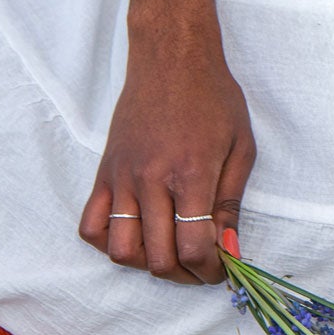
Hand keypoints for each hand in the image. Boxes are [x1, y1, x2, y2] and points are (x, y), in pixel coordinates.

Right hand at [78, 45, 254, 285]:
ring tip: (170, 250)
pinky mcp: (104, 173)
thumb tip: (230, 249)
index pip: (194, 248)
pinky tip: (136, 233)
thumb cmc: (213, 97)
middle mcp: (152, 181)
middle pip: (158, 260)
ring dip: (147, 264)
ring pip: (122, 252)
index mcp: (191, 174)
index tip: (221, 268)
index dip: (211, 271)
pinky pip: (91, 228)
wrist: (172, 58)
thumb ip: (233, 201)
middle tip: (201, 265)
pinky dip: (110, 243)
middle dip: (185, 275)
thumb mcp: (242, 145)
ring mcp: (122, 178)